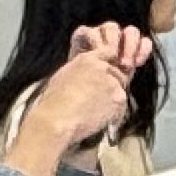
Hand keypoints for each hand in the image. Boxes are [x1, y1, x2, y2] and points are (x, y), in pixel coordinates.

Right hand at [26, 27, 142, 162]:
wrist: (58, 118)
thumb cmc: (53, 103)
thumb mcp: (62, 77)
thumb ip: (79, 72)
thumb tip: (84, 77)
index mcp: (86, 59)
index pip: (107, 54)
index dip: (108, 68)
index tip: (107, 78)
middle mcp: (102, 67)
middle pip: (117, 74)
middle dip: (113, 88)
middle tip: (102, 103)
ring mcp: (112, 81)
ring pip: (120, 91)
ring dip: (113, 103)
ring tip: (97, 115)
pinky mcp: (119, 96)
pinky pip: (122, 107)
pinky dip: (115, 115)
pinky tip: (102, 121)